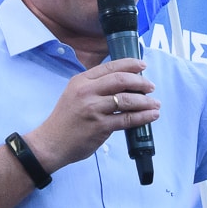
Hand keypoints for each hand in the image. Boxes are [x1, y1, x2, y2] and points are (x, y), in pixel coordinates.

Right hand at [26, 59, 159, 170]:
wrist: (51, 143)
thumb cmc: (65, 120)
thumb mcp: (74, 94)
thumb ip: (94, 86)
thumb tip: (123, 82)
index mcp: (81, 80)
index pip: (110, 67)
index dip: (130, 64)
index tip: (143, 66)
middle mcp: (87, 91)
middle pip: (121, 80)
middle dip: (140, 82)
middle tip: (151, 87)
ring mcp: (93, 109)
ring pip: (127, 99)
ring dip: (145, 101)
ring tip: (155, 104)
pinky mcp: (100, 126)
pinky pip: (127, 119)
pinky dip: (143, 117)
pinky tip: (151, 116)